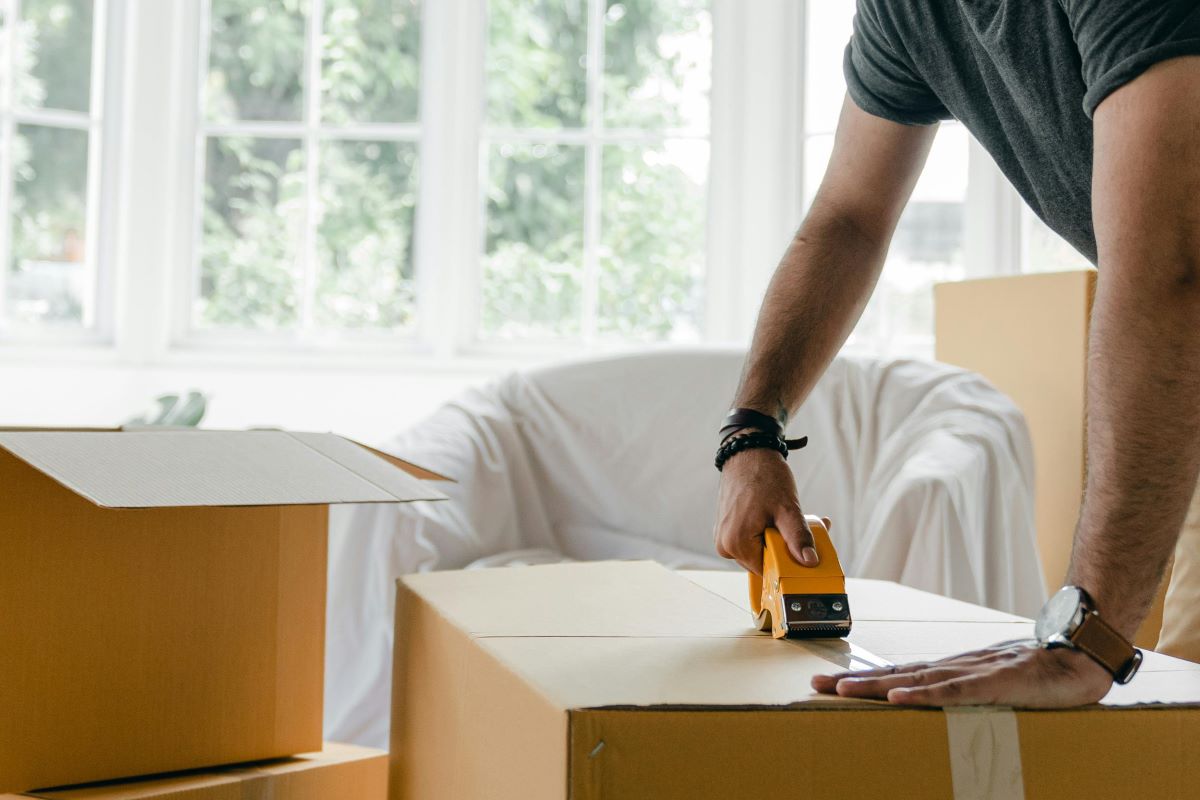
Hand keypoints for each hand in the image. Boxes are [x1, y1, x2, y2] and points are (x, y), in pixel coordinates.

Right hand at [714, 442, 816, 574]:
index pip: (768, 571)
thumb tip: (809, 562)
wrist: (747, 452)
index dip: (789, 561)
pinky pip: (751, 539)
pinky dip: (768, 531)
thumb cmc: (764, 476)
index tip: (806, 549)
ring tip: (791, 517)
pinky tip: (778, 516)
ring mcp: (724, 536)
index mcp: (736, 544)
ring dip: (778, 538)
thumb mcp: (787, 508)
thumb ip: (798, 537)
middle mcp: (725, 544)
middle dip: (786, 548)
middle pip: (764, 560)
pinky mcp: (727, 528)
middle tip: (806, 528)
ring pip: (759, 549)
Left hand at [812, 641, 1112, 707]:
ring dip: (877, 685)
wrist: (1081, 659)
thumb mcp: (994, 689)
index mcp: (952, 670)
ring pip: (916, 680)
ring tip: (843, 691)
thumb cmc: (1039, 676)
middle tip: (816, 685)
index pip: (899, 674)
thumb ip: (966, 697)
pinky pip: (954, 690)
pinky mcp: (996, 683)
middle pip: (896, 674)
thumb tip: (934, 710)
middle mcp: (954, 667)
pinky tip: (900, 697)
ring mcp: (974, 672)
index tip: (829, 684)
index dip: (863, 679)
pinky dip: (925, 694)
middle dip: (855, 681)